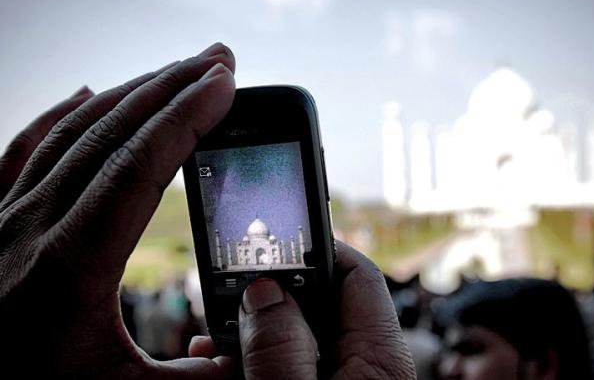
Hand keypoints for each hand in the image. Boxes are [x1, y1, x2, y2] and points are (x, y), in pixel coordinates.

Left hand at [0, 43, 236, 378]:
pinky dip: (60, 113)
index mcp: (69, 267)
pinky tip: (85, 90)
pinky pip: (22, 148)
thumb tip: (254, 360)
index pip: (138, 167)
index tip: (226, 83)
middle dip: (171, 87)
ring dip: (129, 93)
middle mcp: (31, 227)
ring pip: (72, 131)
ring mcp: (5, 218)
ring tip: (176, 71)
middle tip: (219, 60)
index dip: (187, 118)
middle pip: (111, 133)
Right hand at [189, 241, 416, 378]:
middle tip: (224, 297)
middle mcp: (362, 364)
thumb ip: (279, 349)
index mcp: (378, 357)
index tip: (269, 237)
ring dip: (248, 334)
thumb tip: (263, 292)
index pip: (357, 274)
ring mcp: (338, 378)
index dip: (315, 245)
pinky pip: (284, 365)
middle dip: (266, 296)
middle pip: (316, 302)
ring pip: (292, 337)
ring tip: (206, 342)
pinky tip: (215, 365)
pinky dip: (250, 362)